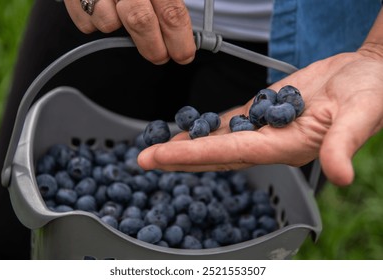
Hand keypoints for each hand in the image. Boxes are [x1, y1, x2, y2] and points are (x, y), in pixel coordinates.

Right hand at [64, 0, 195, 63]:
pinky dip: (96, 22)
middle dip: (154, 48)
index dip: (180, 39)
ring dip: (119, 27)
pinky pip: (87, 23)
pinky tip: (103, 7)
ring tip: (124, 15)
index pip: (171, 12)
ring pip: (109, 23)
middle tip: (160, 56)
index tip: (183, 54)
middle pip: (140, 21)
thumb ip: (169, 1)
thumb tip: (184, 30)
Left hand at [137, 50, 382, 186]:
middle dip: (178, 157)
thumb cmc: (369, 93)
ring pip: (217, 139)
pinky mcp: (264, 112)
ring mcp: (264, 128)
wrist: (368, 76)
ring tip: (157, 148)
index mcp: (285, 147)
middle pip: (215, 153)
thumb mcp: (360, 115)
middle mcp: (269, 143)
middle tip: (144, 160)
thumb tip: (342, 176)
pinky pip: (229, 122)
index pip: (229, 153)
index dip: (193, 156)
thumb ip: (343, 145)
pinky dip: (206, 127)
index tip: (159, 157)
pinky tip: (188, 128)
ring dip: (186, 144)